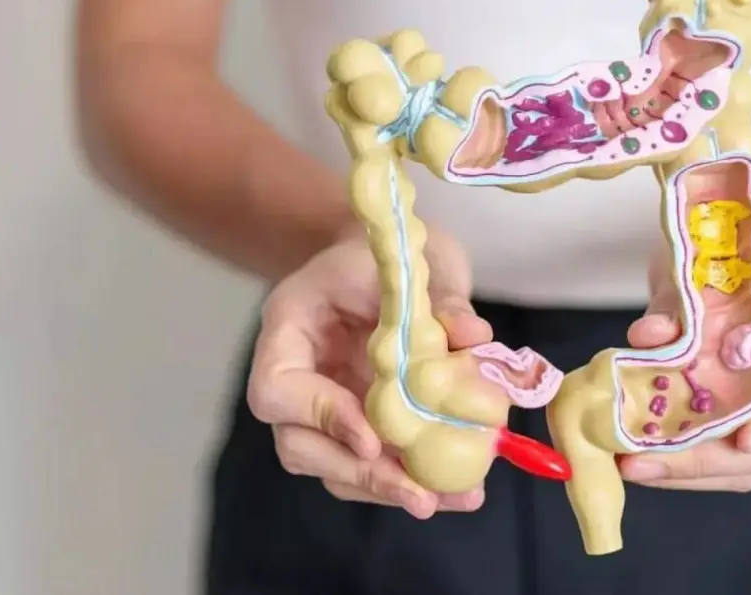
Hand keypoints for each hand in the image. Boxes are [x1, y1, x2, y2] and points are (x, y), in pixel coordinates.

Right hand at [246, 227, 491, 517]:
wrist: (380, 255)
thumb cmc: (382, 250)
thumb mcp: (407, 258)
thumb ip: (438, 298)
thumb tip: (473, 338)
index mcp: (288, 328)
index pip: (276, 390)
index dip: (320, 418)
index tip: (373, 439)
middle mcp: (296, 376)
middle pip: (299, 446)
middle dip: (360, 475)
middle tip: (419, 495)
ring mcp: (322, 407)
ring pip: (334, 468)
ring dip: (389, 490)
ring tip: (452, 498)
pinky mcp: (356, 426)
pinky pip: (371, 466)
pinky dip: (411, 481)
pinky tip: (459, 490)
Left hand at [621, 260, 750, 489]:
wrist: (732, 265)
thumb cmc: (736, 264)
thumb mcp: (716, 265)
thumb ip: (682, 302)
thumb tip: (649, 337)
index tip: (745, 434)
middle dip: (709, 460)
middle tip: (647, 460)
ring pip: (745, 466)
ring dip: (684, 472)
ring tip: (628, 465)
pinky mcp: (739, 429)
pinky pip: (716, 462)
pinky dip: (672, 465)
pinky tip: (627, 459)